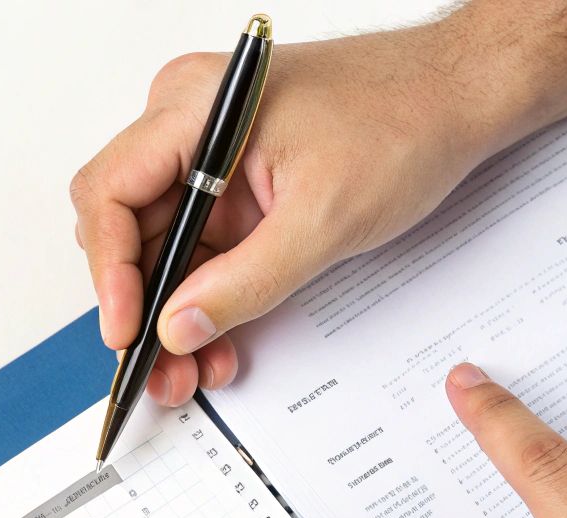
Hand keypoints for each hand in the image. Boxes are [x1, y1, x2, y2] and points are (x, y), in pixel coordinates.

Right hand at [70, 0, 566, 405]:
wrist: (458, 99)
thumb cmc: (404, 121)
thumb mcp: (324, 220)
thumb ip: (245, 283)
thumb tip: (179, 328)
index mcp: (194, 108)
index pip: (109, 194)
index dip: (110, 273)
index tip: (128, 331)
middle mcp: (188, 122)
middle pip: (127, 226)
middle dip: (143, 306)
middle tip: (161, 368)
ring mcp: (209, 153)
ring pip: (161, 247)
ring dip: (174, 312)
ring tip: (195, 369)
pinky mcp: (233, 181)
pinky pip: (199, 246)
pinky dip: (206, 296)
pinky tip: (219, 339)